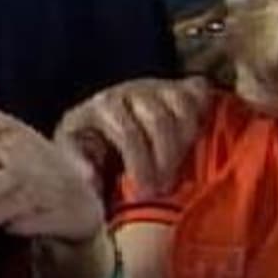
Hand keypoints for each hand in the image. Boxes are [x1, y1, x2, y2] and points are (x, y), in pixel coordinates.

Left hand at [0, 88, 104, 244]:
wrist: (79, 196)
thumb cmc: (31, 161)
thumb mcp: (5, 132)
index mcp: (15, 140)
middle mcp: (33, 164)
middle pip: (1, 178)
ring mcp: (52, 189)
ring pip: (19, 201)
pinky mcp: (67, 213)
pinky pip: (43, 221)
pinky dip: (24, 225)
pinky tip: (9, 227)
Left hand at [57, 75, 212, 195]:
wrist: (100, 118)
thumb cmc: (89, 141)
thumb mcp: (74, 150)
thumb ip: (79, 162)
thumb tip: (90, 178)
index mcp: (102, 106)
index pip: (128, 133)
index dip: (141, 164)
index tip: (146, 192)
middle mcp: (130, 90)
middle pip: (159, 120)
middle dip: (166, 158)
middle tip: (166, 186)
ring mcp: (156, 85)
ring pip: (183, 105)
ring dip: (185, 141)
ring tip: (180, 167)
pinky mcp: (178, 85)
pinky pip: (199, 93)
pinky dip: (203, 113)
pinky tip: (198, 138)